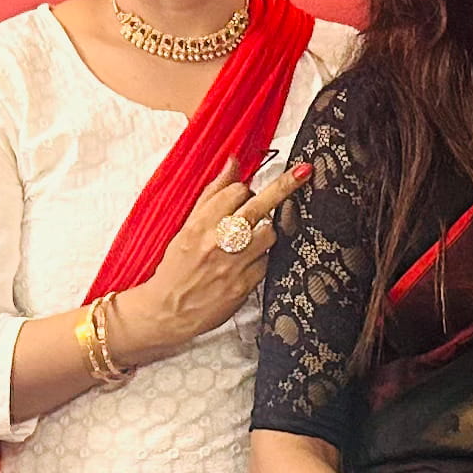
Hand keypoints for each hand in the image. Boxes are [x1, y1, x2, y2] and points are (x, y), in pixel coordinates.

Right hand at [128, 163, 307, 346]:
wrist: (169, 310)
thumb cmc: (177, 267)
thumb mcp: (187, 227)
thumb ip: (212, 194)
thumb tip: (233, 162)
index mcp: (201, 223)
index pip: (237, 191)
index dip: (245, 190)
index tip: (247, 194)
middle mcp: (218, 240)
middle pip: (260, 204)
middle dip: (286, 185)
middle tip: (303, 172)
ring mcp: (234, 263)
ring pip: (269, 232)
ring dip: (265, 232)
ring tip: (250, 240)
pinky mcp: (245, 284)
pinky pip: (267, 262)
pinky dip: (260, 260)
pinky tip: (245, 264)